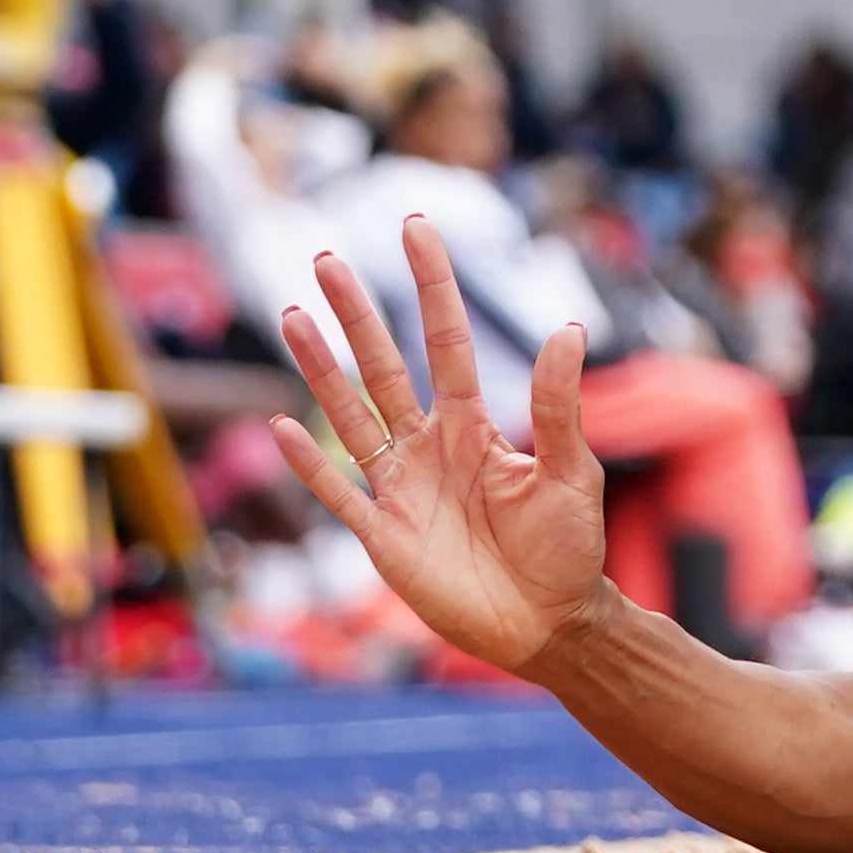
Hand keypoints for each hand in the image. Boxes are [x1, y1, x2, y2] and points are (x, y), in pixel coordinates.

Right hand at [270, 217, 608, 671]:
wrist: (548, 624)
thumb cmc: (567, 548)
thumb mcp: (570, 471)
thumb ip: (558, 406)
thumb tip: (570, 328)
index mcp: (475, 425)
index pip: (445, 341)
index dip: (432, 287)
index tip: (417, 228)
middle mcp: (430, 447)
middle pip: (383, 368)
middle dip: (356, 315)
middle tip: (326, 259)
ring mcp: (401, 489)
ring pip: (349, 417)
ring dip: (320, 369)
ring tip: (292, 315)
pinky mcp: (384, 537)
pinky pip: (339, 494)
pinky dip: (309, 465)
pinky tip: (281, 426)